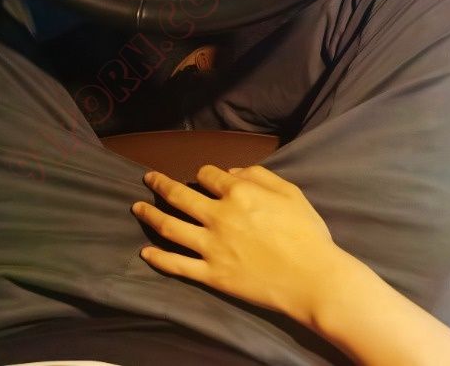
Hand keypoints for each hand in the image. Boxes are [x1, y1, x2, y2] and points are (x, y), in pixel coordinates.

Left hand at [131, 165, 344, 320]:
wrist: (312, 278)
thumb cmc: (306, 233)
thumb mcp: (290, 192)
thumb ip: (260, 175)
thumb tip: (232, 172)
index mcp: (239, 193)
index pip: (208, 175)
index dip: (202, 173)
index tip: (200, 177)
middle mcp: (219, 216)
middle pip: (179, 195)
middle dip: (160, 184)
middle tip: (148, 178)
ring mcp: (211, 246)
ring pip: (170, 227)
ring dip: (149, 215)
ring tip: (136, 208)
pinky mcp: (211, 274)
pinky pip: (177, 265)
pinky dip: (158, 258)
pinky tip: (144, 252)